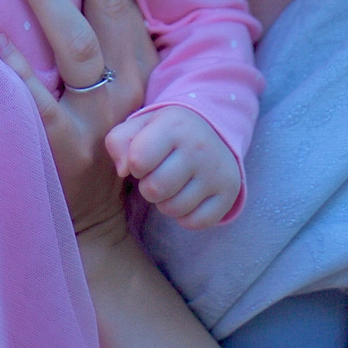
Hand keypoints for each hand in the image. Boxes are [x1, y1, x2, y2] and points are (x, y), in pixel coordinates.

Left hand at [0, 0, 158, 239]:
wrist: (93, 226)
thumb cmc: (97, 137)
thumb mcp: (112, 85)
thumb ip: (98, 33)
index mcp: (133, 62)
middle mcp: (122, 85)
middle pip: (105, 8)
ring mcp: (96, 119)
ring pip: (74, 46)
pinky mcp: (63, 150)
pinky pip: (38, 104)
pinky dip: (15, 71)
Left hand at [108, 106, 239, 228]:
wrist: (212, 128)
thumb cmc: (165, 132)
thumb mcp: (139, 125)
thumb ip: (118, 141)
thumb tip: (123, 170)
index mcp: (174, 126)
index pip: (137, 161)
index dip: (135, 165)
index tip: (145, 158)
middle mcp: (200, 148)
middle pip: (155, 190)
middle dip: (148, 186)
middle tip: (158, 174)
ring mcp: (217, 172)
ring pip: (174, 209)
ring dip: (166, 202)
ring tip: (173, 184)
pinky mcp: (229, 193)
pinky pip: (196, 222)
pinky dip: (186, 216)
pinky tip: (188, 197)